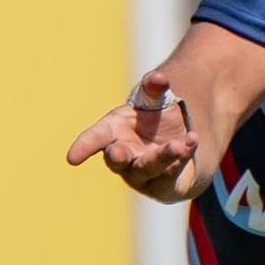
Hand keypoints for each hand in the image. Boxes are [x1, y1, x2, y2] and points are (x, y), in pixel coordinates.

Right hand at [66, 69, 197, 199]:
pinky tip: (192, 141)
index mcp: (112, 133)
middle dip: (117, 157)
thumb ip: (154, 88)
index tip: (71, 158)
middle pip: (117, 160)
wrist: (178, 143)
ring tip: (178, 145)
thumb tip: (159, 78)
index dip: (83, 147)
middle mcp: (123, 157)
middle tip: (117, 153)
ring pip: (148, 168)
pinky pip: (171, 175)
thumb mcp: (154, 100)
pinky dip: (183, 157)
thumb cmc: (154, 120)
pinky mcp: (163, 186)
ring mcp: (141, 175)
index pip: (94, 139)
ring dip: (163, 156)